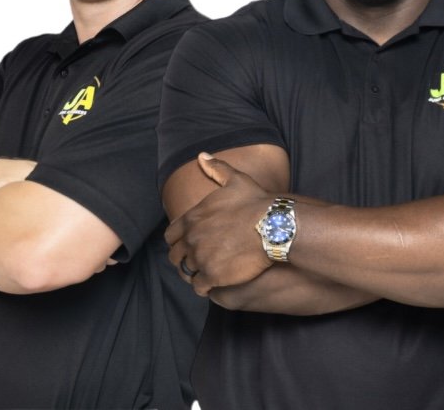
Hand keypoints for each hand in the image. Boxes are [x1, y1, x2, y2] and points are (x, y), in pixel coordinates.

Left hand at [165, 153, 274, 296]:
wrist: (273, 226)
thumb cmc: (256, 203)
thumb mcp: (236, 180)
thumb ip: (216, 169)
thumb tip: (202, 155)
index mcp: (193, 218)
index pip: (170, 236)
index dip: (177, 242)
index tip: (187, 245)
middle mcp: (192, 239)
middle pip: (175, 257)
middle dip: (183, 260)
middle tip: (196, 263)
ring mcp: (201, 258)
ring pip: (185, 273)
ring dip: (193, 274)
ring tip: (204, 275)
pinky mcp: (213, 275)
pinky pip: (199, 287)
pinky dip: (204, 287)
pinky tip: (213, 285)